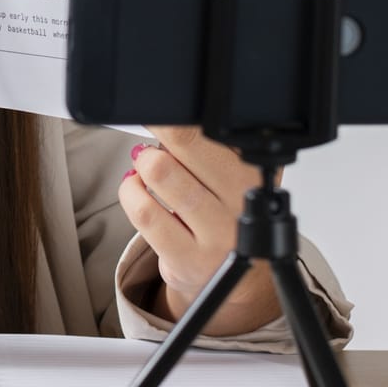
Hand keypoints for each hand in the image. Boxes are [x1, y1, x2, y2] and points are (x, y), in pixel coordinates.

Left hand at [119, 125, 279, 335]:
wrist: (236, 278)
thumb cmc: (227, 217)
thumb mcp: (230, 176)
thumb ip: (206, 147)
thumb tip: (162, 118)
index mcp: (257, 172)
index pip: (212, 127)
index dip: (178, 114)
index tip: (161, 108)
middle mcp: (244, 201)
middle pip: (187, 143)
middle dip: (159, 131)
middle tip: (152, 134)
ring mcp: (218, 234)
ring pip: (162, 174)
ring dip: (143, 163)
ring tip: (144, 165)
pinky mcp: (189, 258)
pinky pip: (145, 212)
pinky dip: (130, 192)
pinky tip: (135, 189)